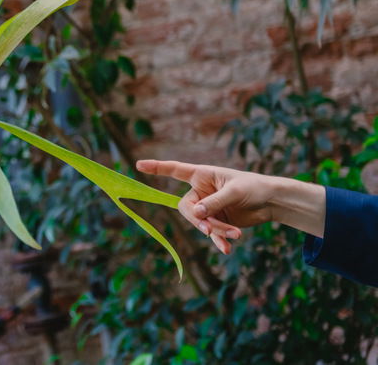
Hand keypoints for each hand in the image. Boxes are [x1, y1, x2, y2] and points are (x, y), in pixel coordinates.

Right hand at [136, 159, 325, 254]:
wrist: (272, 202)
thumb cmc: (254, 188)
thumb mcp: (234, 192)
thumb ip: (214, 202)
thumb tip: (195, 214)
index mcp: (202, 175)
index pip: (174, 170)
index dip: (157, 168)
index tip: (139, 164)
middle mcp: (201, 191)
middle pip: (186, 208)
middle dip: (199, 220)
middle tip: (209, 229)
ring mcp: (208, 207)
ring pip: (200, 223)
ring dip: (216, 231)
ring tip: (234, 236)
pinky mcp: (217, 221)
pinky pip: (211, 233)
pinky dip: (219, 240)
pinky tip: (227, 248)